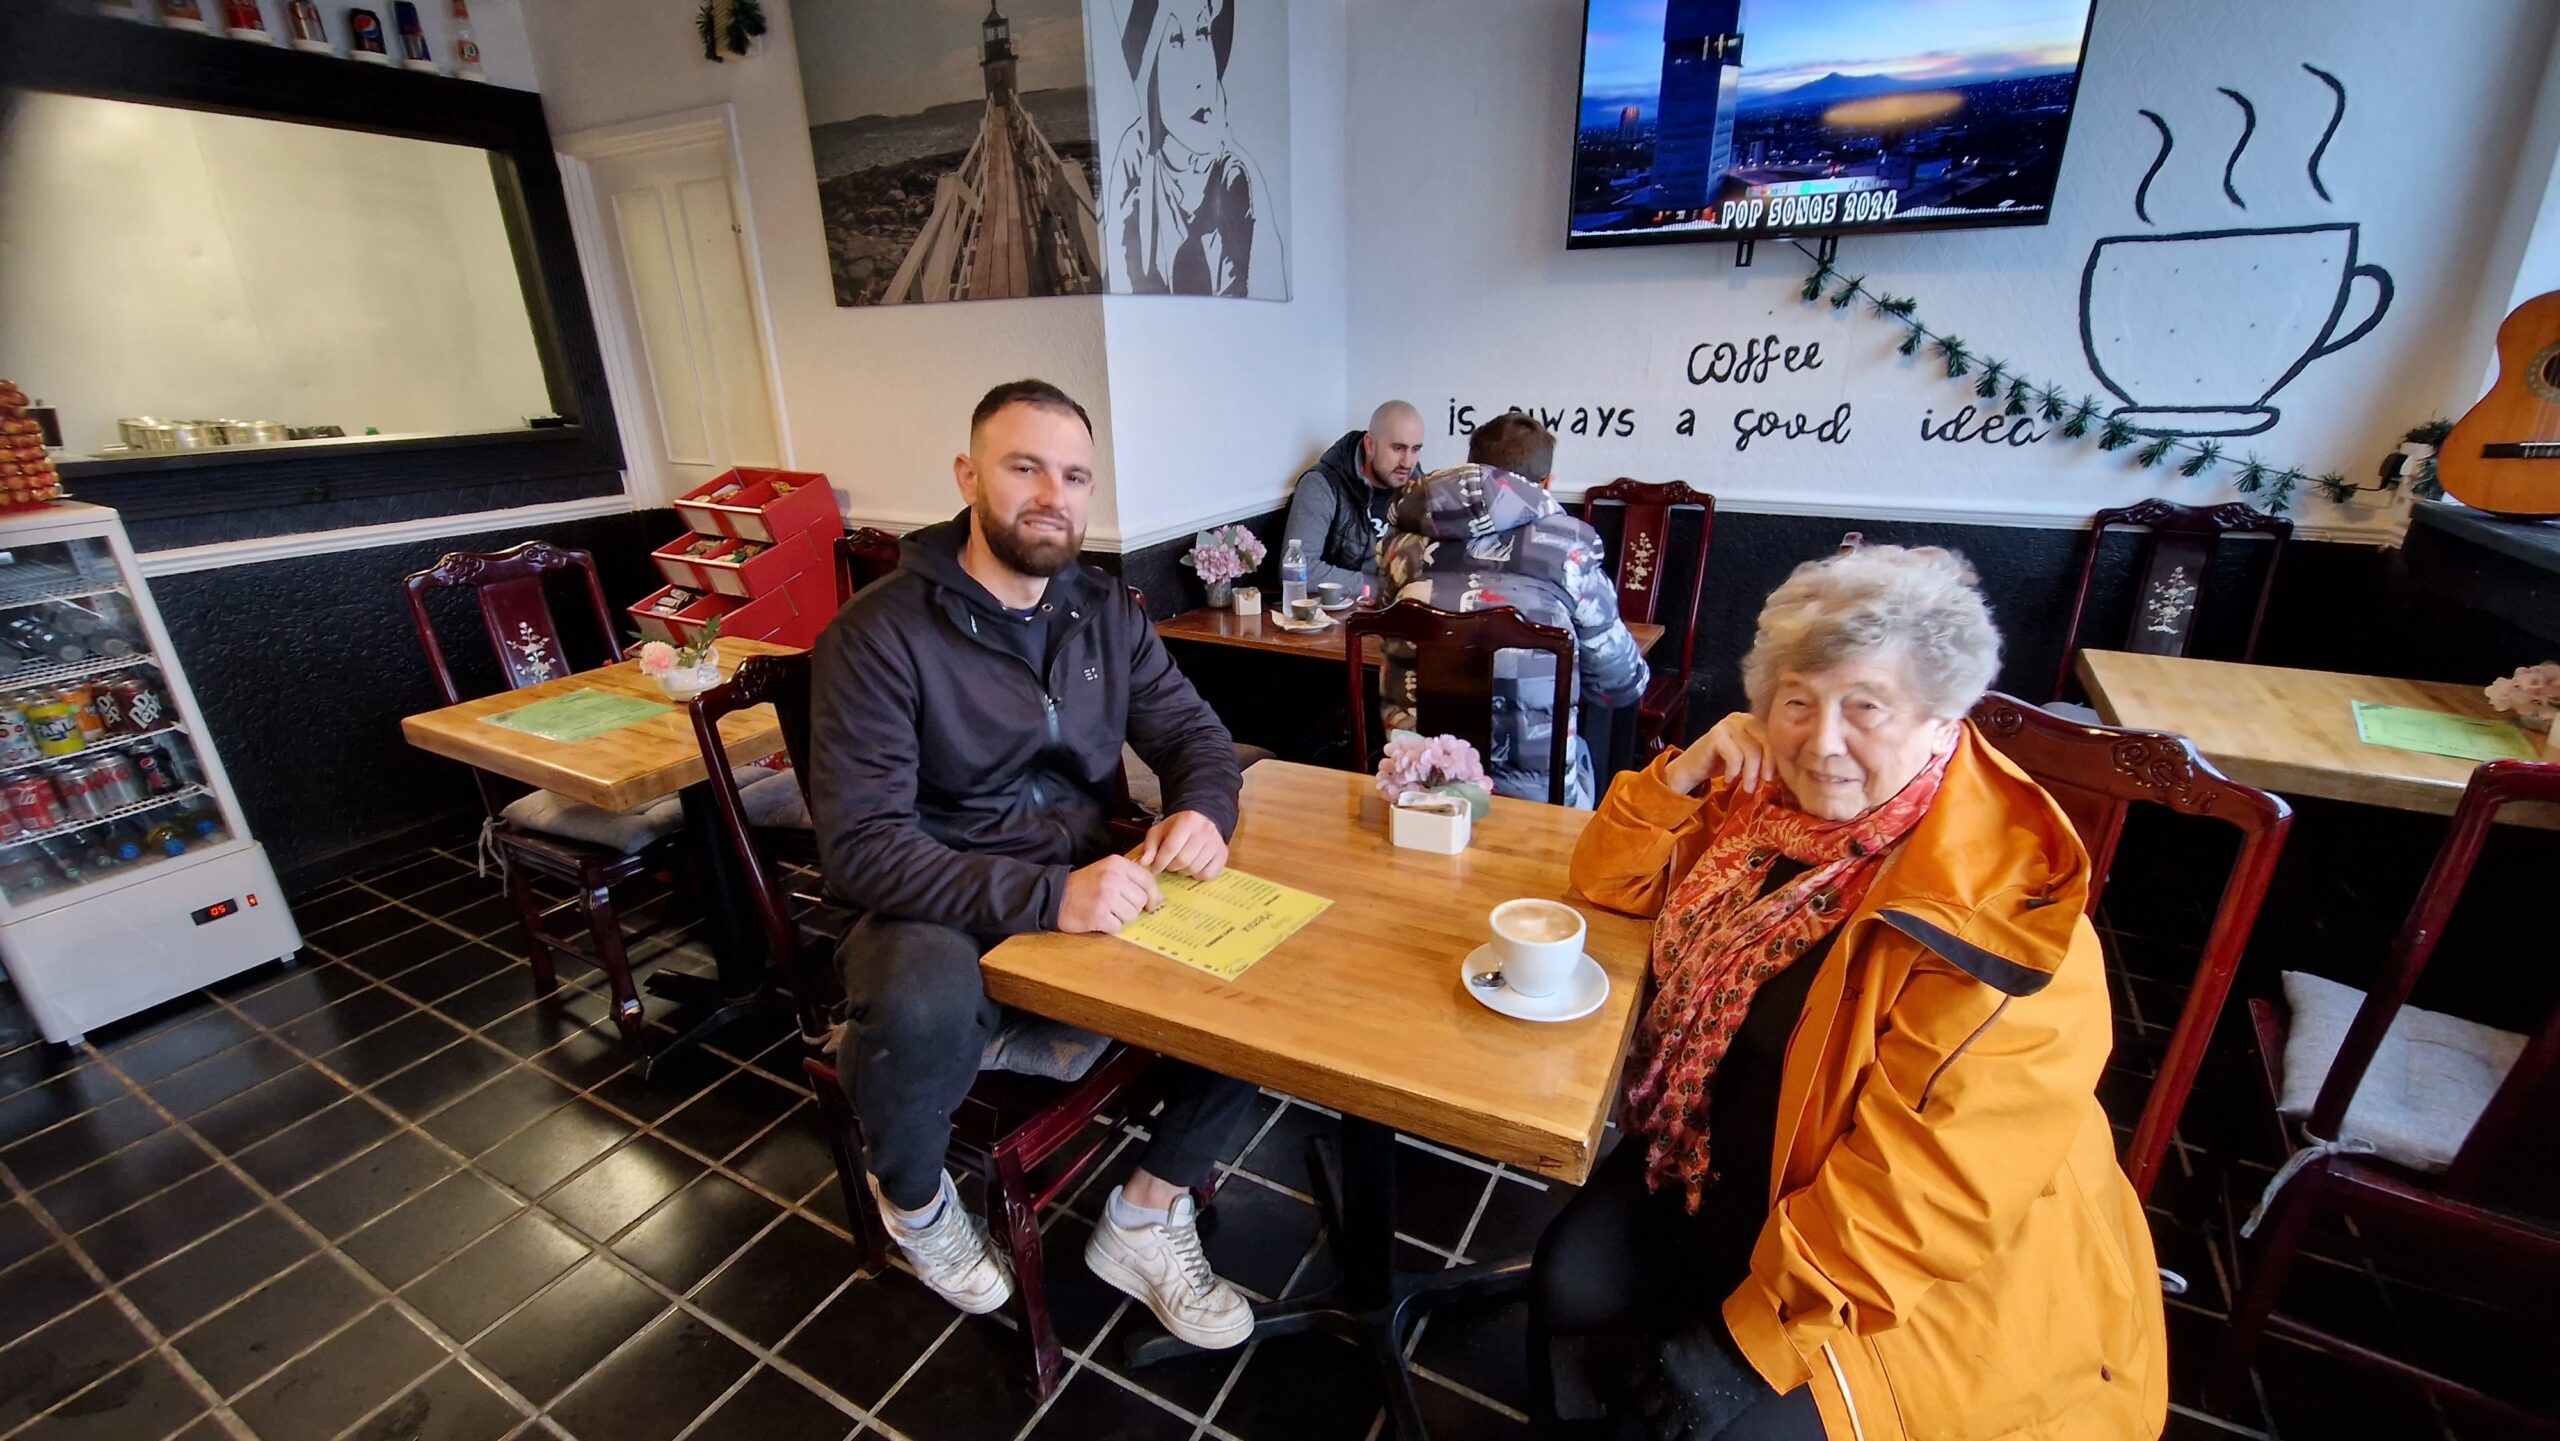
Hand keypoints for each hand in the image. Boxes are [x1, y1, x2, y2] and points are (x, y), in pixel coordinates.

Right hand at [1058, 855, 1164, 933]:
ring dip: (1121, 918)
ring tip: (1107, 911)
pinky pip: (1118, 926)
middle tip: (1118, 907)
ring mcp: (1106, 897)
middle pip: (1141, 900)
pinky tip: (1099, 918)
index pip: (1148, 880)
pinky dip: (1110, 926)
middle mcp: (1113, 878)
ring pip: (1132, 915)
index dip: (1154, 895)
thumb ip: (1133, 880)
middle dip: (1133, 908)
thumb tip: (1159, 899)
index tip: (1152, 904)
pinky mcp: (1099, 915)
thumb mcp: (1108, 871)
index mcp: (1117, 864)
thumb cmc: (1085, 885)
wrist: (1056, 895)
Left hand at [1138, 810, 1228, 880]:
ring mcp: (1216, 843)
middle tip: (1169, 864)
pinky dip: (1198, 875)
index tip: (1155, 867)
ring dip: (1183, 871)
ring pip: (1195, 869)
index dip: (1160, 861)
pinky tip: (1193, 867)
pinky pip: (1208, 874)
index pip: (1171, 847)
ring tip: (1181, 864)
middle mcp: (1205, 831)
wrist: (1202, 819)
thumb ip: (1150, 845)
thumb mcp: (1160, 831)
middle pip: (1183, 860)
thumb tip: (1144, 863)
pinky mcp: (1223, 854)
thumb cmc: (1178, 827)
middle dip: (1172, 866)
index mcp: (1187, 821)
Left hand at [1631, 1317, 1768, 1440]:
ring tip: (1674, 1422)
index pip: (1631, 1378)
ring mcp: (1683, 1406)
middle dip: (1652, 1405)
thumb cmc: (1721, 1326)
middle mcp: (1664, 1383)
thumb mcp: (1683, 1329)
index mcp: (1658, 1356)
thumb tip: (1654, 1354)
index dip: (1636, 1382)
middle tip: (1659, 1404)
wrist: (1751, 1341)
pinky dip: (1687, 1440)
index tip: (1640, 1383)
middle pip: (1645, 1406)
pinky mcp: (1705, 1422)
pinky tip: (1689, 1435)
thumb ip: (1666, 1347)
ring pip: (1662, 1429)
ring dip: (1667, 1425)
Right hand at [1664, 712, 1770, 796]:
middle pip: (1766, 742)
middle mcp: (1742, 718)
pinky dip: (1734, 771)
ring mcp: (1728, 724)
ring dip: (1750, 773)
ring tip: (1747, 788)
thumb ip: (1765, 757)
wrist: (1691, 769)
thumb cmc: (1722, 765)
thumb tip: (1789, 769)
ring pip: (1752, 750)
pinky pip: (1735, 755)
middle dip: (1767, 766)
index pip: (1774, 738)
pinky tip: (1729, 779)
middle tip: (1764, 783)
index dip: (1777, 759)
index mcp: (1754, 721)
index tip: (1774, 778)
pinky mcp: (1716, 734)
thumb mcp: (1749, 760)